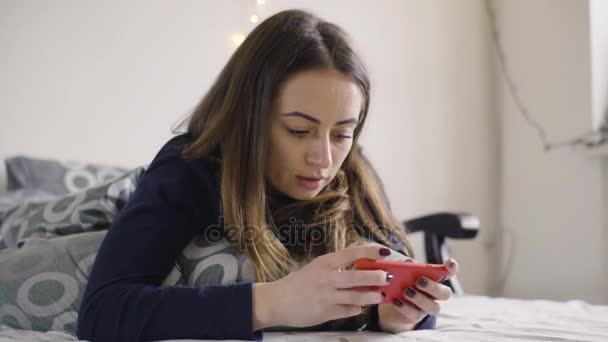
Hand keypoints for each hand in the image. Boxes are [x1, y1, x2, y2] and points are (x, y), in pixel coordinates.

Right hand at [256, 245, 393, 327]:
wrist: (276, 301)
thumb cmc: (299, 283)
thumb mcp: (317, 269)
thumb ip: (337, 269)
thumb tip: (363, 270)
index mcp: (325, 263)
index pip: (352, 253)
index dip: (370, 252)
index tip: (385, 252)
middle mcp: (326, 278)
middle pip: (357, 276)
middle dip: (376, 277)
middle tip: (387, 277)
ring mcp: (326, 296)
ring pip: (356, 297)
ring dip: (371, 296)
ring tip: (380, 295)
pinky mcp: (325, 313)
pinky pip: (347, 311)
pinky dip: (356, 309)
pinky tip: (359, 307)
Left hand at [377, 258, 458, 332]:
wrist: (391, 300)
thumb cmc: (401, 280)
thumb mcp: (402, 270)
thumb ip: (406, 266)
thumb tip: (408, 262)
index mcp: (434, 279)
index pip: (449, 273)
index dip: (452, 269)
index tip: (450, 264)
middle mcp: (435, 294)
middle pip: (444, 293)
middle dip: (433, 287)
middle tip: (419, 281)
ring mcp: (427, 307)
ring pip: (433, 307)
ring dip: (420, 298)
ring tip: (406, 291)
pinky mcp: (416, 316)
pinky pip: (415, 315)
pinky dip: (405, 307)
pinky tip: (396, 300)